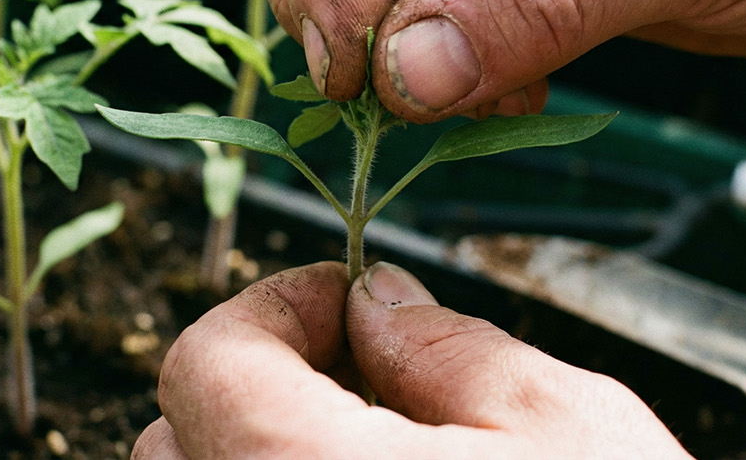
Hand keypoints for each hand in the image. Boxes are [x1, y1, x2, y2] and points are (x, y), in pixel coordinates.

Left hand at [133, 261, 691, 458]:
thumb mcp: (564, 429)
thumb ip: (448, 348)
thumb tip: (384, 304)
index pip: (208, 359)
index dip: (281, 305)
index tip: (349, 301)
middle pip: (181, 437)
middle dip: (267, 380)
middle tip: (371, 375)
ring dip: (266, 454)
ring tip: (380, 456)